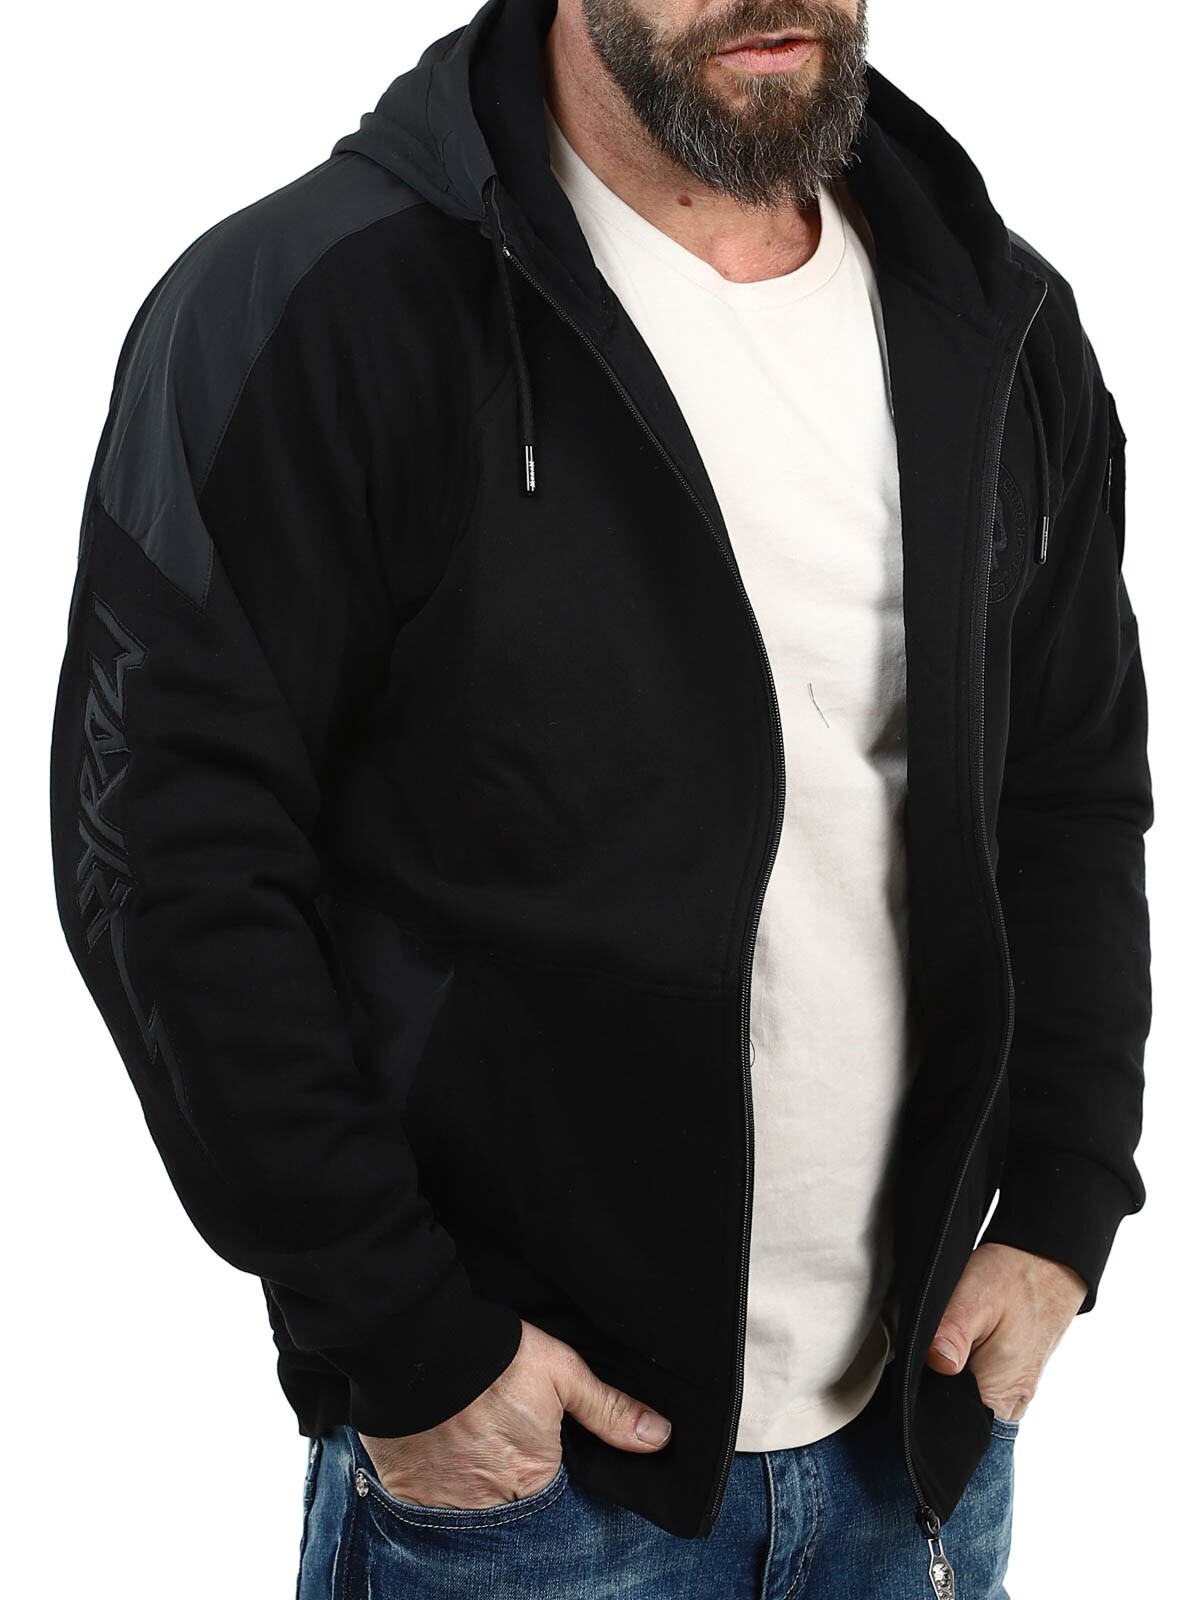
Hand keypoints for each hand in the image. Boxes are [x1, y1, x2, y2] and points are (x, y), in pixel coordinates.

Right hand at [357, 1318, 672, 1508]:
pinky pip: (424, 1505)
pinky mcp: (406, 1493)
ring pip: (466, 1507)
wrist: (420, 1342)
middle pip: (508, 1505)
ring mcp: (444, 1504)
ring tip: (467, 1444)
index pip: (551, 1495)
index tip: (532, 1449)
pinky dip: (433, 1484)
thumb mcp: (562, 1373)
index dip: (543, 1473)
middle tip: (496, 1443)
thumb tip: (660, 1437)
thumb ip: (609, 1410)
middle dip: (507, 1483)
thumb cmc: (496, 1357)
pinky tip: (436, 1453)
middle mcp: (491, 1504)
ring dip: (469, 1485)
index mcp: (534, 1478)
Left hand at [925, 1242, 1087, 1421]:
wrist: (1049, 1264)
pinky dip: (960, 1381)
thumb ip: (953, 1332)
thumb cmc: (1015, 1278)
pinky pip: (978, 1395)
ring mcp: (1011, 1395)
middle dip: (932, 1401)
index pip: (954, 1428)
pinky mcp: (1008, 1381)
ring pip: (967, 1408)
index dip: (924, 1411)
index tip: (907, 1387)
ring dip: (946, 1389)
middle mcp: (1009, 1403)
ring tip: (937, 1356)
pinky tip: (950, 1357)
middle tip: (919, 1363)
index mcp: (1001, 1393)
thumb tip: (936, 1363)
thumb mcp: (976, 1296)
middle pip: (958, 1422)